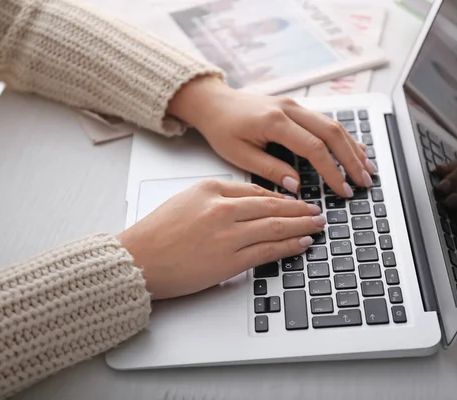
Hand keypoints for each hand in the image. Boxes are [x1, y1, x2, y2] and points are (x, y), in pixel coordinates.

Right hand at [116, 180, 325, 299]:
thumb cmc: (158, 231)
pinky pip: (267, 251)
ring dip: (301, 226)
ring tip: (317, 225)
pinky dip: (288, 246)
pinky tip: (301, 242)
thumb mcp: (188, 198)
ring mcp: (227, 235)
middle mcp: (222, 209)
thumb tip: (255, 201)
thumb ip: (221, 196)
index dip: (284, 197)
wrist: (139, 259)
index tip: (298, 201)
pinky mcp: (228, 261)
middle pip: (273, 207)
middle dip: (301, 210)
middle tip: (318, 211)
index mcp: (211, 188)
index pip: (258, 190)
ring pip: (275, 227)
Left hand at [167, 77, 376, 197]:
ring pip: (333, 124)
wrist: (214, 102)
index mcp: (274, 121)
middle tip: (364, 182)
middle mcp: (289, 109)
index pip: (313, 148)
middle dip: (351, 160)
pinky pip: (326, 121)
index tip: (343, 189)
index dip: (332, 170)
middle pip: (332, 133)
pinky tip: (356, 149)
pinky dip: (343, 137)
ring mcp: (295, 105)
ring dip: (353, 148)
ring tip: (367, 169)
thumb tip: (296, 186)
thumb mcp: (238, 154)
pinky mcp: (297, 107)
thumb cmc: (222, 128)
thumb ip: (269, 169)